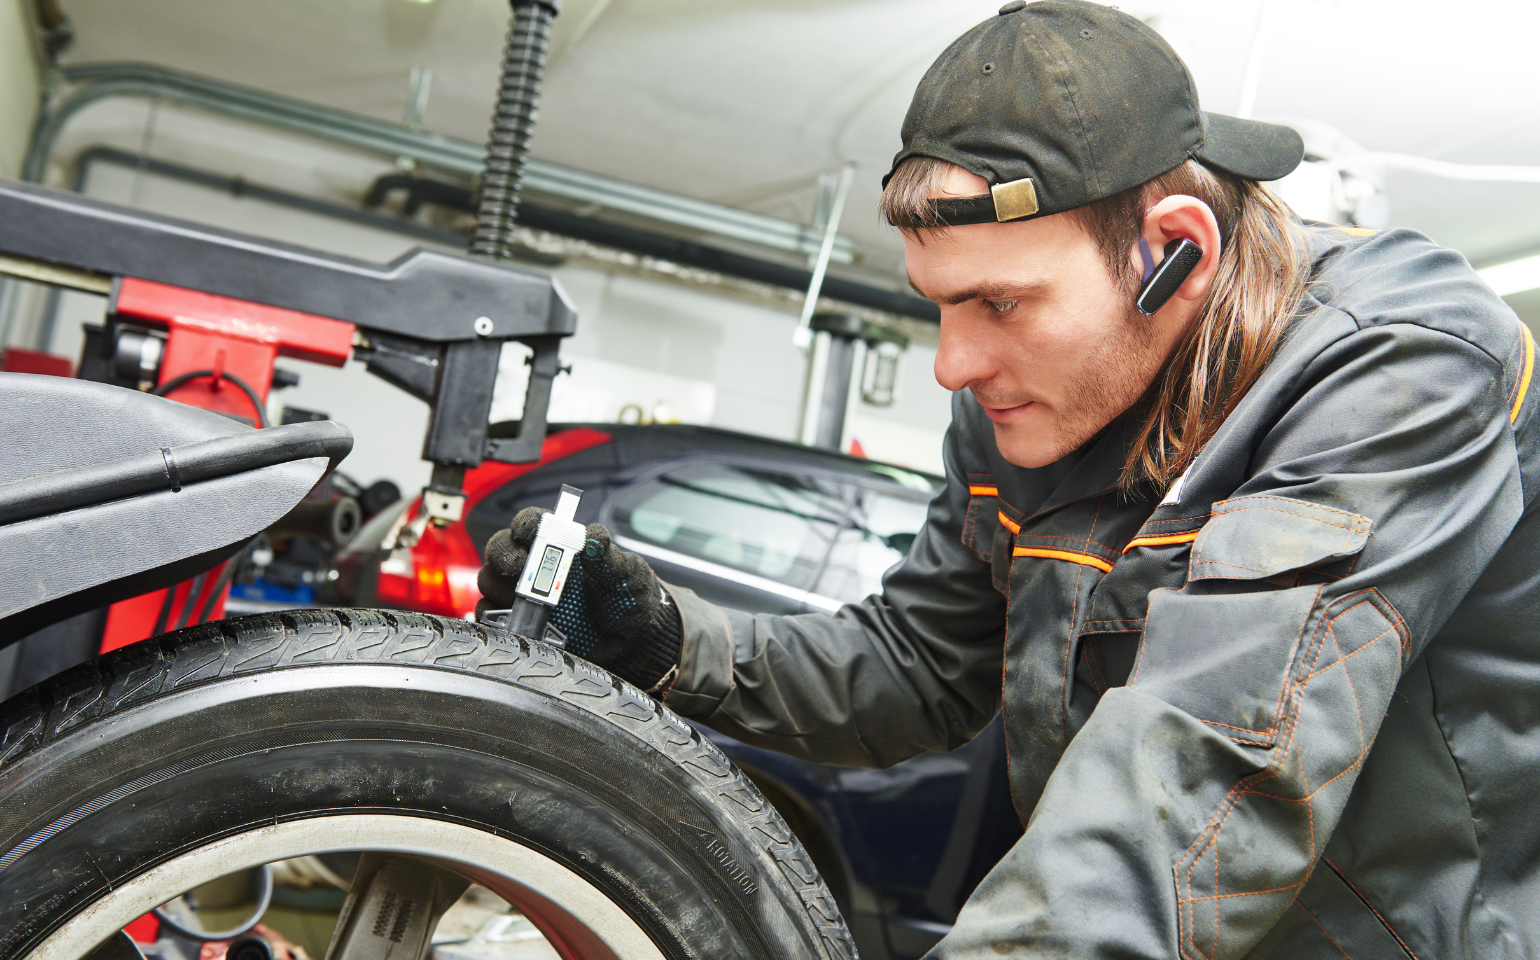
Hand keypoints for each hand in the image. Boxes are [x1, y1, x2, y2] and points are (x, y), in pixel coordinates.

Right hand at [477, 507, 681, 690]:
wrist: (635, 643)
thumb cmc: (630, 599)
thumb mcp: (627, 575)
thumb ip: (609, 557)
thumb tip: (594, 536)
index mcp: (562, 547)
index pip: (534, 525)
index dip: (526, 523)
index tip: (527, 528)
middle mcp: (538, 568)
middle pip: (502, 550)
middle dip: (504, 553)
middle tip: (518, 564)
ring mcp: (527, 598)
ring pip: (491, 583)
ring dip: (498, 585)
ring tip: (520, 595)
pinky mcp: (523, 626)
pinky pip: (494, 620)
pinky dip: (496, 618)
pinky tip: (514, 620)